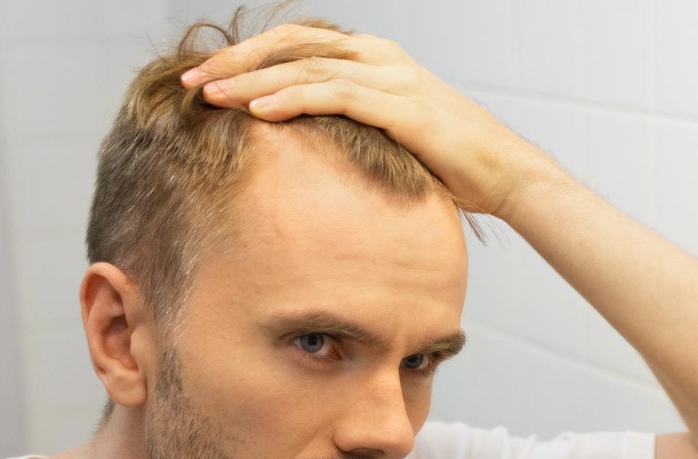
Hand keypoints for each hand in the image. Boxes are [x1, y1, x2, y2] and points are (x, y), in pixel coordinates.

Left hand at [182, 24, 562, 217]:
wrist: (506, 174)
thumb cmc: (449, 164)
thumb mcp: (390, 138)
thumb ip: (351, 129)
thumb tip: (307, 151)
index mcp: (373, 59)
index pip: (298, 45)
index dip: (249, 57)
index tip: (205, 79)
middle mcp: (379, 57)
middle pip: (293, 45)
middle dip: (237, 62)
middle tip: (191, 82)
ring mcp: (391, 77)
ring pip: (307, 66)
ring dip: (253, 80)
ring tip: (210, 96)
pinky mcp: (402, 106)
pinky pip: (335, 94)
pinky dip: (293, 98)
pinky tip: (258, 111)